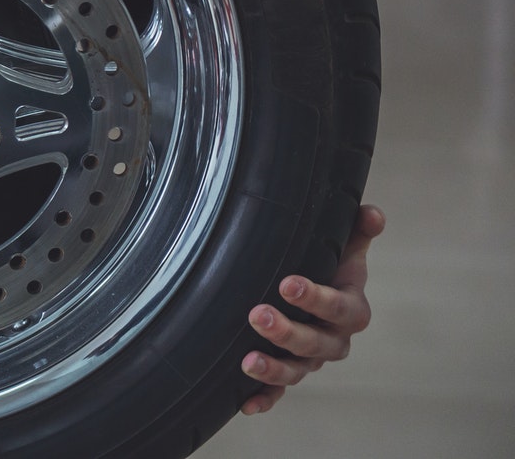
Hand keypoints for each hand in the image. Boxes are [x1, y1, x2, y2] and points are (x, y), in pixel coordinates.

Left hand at [240, 204, 383, 414]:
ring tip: (247, 361)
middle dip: (287, 331)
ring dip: (274, 369)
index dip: (316, 298)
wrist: (320, 296)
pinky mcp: (289, 373)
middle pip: (315, 343)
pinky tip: (245, 404)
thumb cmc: (330, 268)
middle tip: (257, 314)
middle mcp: (334, 340)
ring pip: (297, 370)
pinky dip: (264, 398)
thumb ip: (357, 230)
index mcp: (350, 309)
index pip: (338, 307)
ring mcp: (311, 360)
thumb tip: (371, 213)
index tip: (287, 283)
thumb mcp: (345, 249)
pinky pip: (280, 391)